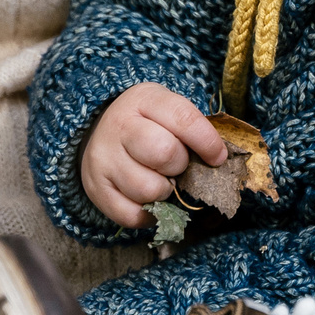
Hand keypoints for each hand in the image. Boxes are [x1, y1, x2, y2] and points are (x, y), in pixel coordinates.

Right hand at [81, 83, 229, 228]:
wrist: (101, 132)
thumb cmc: (148, 123)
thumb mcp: (168, 111)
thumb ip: (192, 129)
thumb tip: (219, 161)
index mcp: (144, 100)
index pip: (183, 119)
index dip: (207, 142)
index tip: (218, 157)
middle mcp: (119, 126)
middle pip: (164, 154)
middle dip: (180, 166)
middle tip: (177, 165)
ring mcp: (103, 158)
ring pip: (148, 189)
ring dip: (164, 192)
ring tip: (160, 180)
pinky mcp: (95, 188)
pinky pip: (132, 214)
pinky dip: (148, 214)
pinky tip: (149, 199)